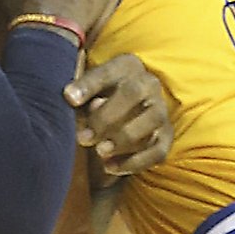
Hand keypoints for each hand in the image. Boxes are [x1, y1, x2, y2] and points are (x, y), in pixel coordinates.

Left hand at [64, 53, 172, 177]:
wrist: (126, 114)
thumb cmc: (99, 100)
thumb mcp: (87, 92)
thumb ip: (81, 95)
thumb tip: (71, 97)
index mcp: (126, 66)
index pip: (107, 71)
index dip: (88, 85)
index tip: (69, 98)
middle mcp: (149, 84)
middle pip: (133, 94)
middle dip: (106, 118)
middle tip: (84, 138)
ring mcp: (161, 111)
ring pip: (151, 121)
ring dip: (124, 139)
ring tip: (100, 152)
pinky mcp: (166, 137)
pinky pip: (157, 151)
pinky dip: (134, 162)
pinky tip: (109, 167)